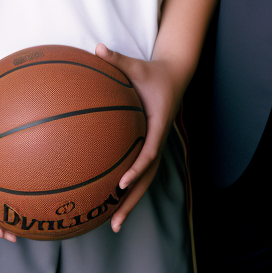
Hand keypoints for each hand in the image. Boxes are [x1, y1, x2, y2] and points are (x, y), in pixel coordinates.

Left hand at [95, 44, 185, 232]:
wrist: (174, 75)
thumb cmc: (152, 71)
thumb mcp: (136, 65)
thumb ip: (117, 59)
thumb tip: (97, 48)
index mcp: (157, 124)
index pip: (149, 151)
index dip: (136, 168)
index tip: (122, 183)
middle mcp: (157, 139)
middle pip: (147, 177)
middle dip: (132, 201)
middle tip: (115, 222)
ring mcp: (154, 145)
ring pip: (145, 179)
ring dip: (131, 202)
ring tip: (113, 224)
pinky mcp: (149, 145)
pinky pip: (138, 170)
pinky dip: (128, 187)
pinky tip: (109, 199)